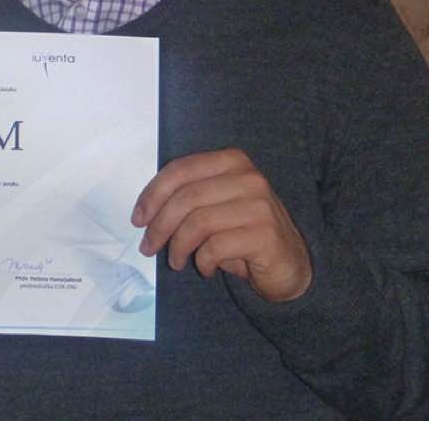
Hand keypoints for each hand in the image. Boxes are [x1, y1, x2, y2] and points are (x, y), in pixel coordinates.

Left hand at [132, 148, 311, 301]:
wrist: (290, 262)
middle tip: (148, 247)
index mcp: (232, 161)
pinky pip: (216, 247)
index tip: (138, 218)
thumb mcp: (215, 206)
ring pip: (198, 222)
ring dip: (178, 247)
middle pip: (186, 197)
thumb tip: (145, 213)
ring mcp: (260, 205)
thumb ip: (188, 198)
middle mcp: (249, 177)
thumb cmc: (243, 232)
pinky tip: (205, 267)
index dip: (153, 194)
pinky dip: (202, 261)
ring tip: (176, 261)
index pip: (181, 169)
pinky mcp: (265, 235)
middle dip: (159, 225)